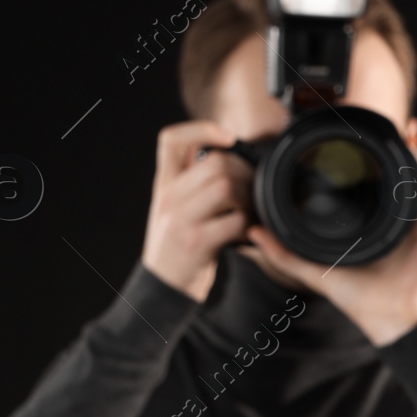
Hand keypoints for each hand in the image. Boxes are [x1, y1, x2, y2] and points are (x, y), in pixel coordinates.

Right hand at [141, 121, 252, 301]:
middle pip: (214, 163)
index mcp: (163, 185)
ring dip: (249, 198)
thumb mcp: (175, 209)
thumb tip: (229, 156)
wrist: (163, 288)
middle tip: (254, 190)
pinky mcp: (197, 241)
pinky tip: (248, 234)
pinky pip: (235, 221)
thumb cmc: (179, 247)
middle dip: (244, 172)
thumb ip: (193, 184)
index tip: (228, 136)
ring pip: (227, 187)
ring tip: (251, 213)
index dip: (201, 128)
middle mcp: (168, 198)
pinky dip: (250, 226)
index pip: (170, 140)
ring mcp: (181, 219)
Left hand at [246, 143, 416, 345]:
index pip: (368, 184)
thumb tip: (254, 231)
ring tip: (398, 130)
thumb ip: (284, 253)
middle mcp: (397, 218)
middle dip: (390, 149)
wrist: (391, 319)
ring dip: (408, 152)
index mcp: (372, 224)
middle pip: (395, 175)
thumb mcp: (315, 271)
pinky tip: (412, 152)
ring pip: (415, 177)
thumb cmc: (360, 299)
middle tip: (375, 125)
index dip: (361, 161)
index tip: (345, 138)